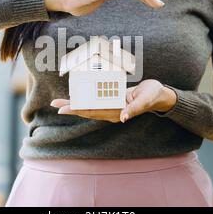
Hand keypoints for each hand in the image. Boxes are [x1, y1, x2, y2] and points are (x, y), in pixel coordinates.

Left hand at [50, 80, 176, 122]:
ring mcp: (111, 106)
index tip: (63, 109)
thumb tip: (124, 118)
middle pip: (87, 110)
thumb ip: (135, 109)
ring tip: (60, 101)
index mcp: (117, 112)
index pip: (93, 112)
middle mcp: (111, 111)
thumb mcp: (145, 100)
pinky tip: (76, 96)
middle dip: (71, 107)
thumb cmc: (152, 96)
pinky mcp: (112, 100)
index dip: (78, 110)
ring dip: (75, 104)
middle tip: (54, 104)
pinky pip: (95, 100)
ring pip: (89, 106)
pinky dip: (85, 98)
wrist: (158, 95)